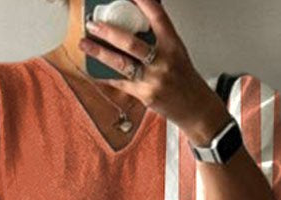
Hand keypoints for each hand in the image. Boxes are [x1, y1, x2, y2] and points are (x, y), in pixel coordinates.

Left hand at [78, 0, 230, 145]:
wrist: (195, 108)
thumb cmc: (184, 78)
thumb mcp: (176, 51)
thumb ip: (158, 37)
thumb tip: (135, 22)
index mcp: (173, 45)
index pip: (158, 17)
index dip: (144, 3)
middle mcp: (163, 61)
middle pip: (131, 43)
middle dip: (108, 32)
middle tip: (93, 24)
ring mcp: (153, 80)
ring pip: (121, 64)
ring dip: (100, 53)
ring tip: (85, 44)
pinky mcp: (145, 95)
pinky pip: (121, 83)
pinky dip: (106, 75)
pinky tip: (94, 69)